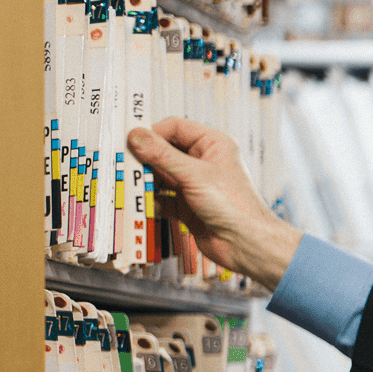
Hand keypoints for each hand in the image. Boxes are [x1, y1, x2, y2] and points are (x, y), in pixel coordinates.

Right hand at [126, 118, 303, 288]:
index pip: (174, 127)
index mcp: (213, 144)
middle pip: (163, 151)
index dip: (153, 133)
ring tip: (135, 184)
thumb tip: (136, 136)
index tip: (131, 142)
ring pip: (160, 175)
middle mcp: (203, 161)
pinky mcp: (186, 204)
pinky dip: (153, 200)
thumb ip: (162, 155)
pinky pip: (162, 197)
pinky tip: (148, 204)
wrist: (245, 243)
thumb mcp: (194, 174)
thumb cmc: (234, 206)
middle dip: (146, 159)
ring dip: (147, 180)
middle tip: (127, 164)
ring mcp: (194, 183)